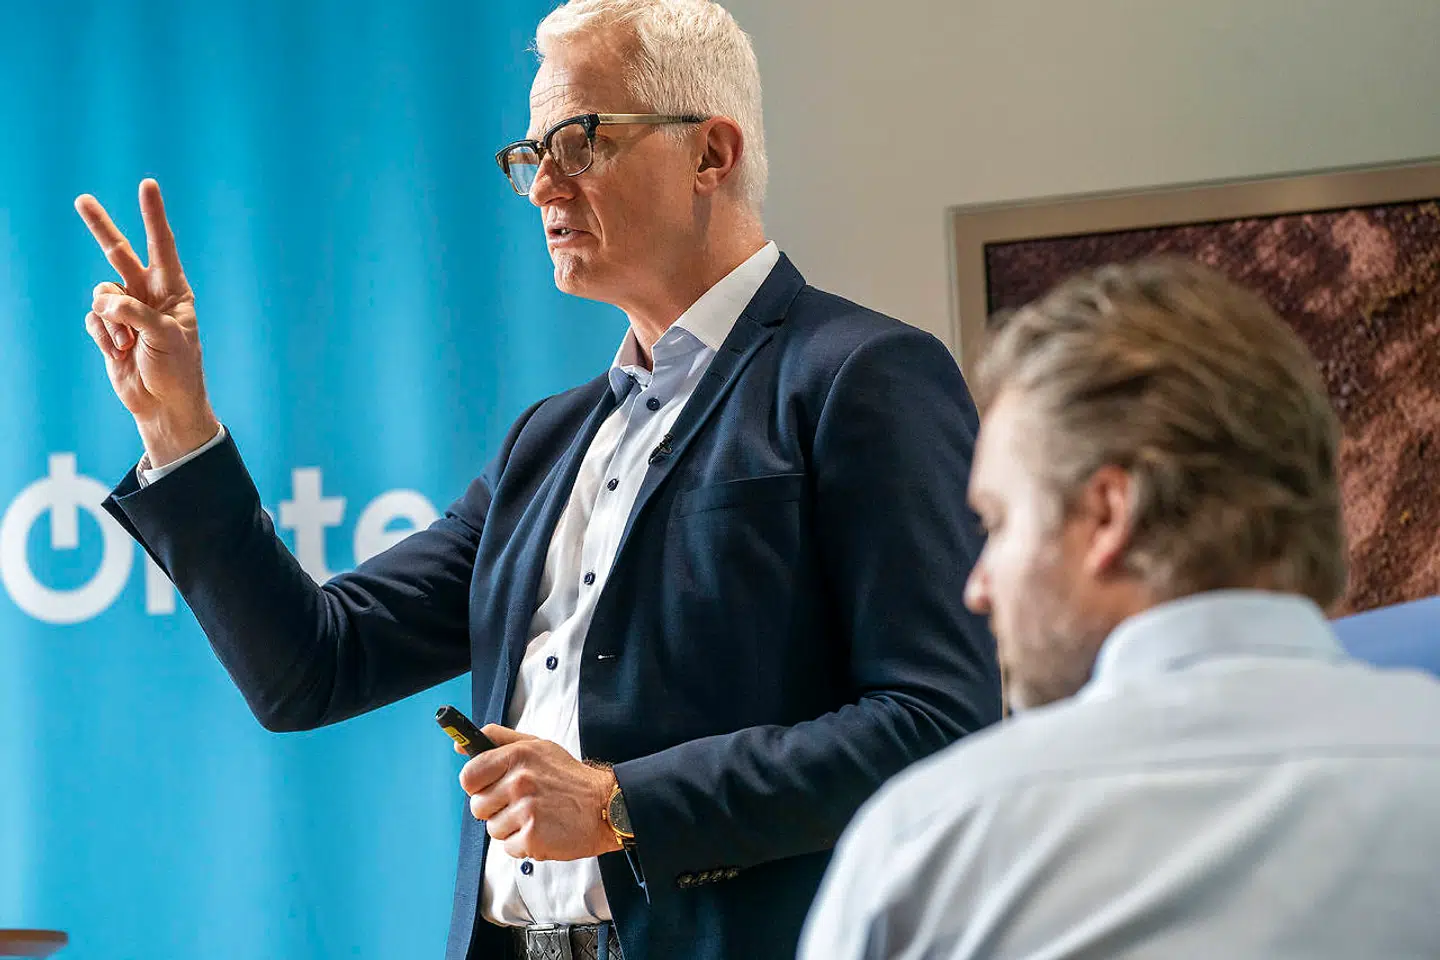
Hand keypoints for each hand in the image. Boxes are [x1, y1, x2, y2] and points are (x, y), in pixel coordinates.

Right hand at [75, 179, 219, 465]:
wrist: (164, 404)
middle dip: (100, 227)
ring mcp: (126, 311)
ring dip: (110, 319)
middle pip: (118, 253)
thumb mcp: (166, 337)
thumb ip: (136, 313)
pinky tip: (118, 352)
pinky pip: (94, 319)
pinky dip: (103, 335)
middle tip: (82, 200)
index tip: (147, 184)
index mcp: (174, 290)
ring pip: (100, 293)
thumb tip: (105, 303)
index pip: (162, 246)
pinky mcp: (109, 329)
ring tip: (128, 343)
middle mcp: (149, 294)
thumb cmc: (178, 369)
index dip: (152, 215)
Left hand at [458, 726, 621, 861]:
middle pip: (478, 806)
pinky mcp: (532, 838)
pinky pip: (508, 848)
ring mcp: (526, 810)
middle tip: (522, 802)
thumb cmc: (568, 778)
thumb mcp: (536, 746)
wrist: (605, 806)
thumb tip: (460, 744)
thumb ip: (497, 740)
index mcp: (517, 755)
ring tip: (535, 816)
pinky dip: (523, 845)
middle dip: (495, 808)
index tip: (491, 786)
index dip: (477, 785)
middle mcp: (520, 781)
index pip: (469, 776)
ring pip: (492, 829)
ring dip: (510, 828)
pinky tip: (542, 830)